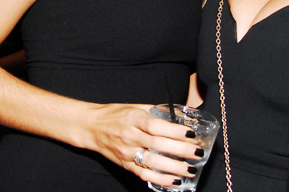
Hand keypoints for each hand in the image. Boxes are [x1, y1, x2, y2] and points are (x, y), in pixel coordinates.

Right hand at [82, 104, 202, 187]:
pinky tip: (174, 180)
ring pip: (152, 162)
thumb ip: (157, 111)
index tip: (192, 133)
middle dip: (181, 150)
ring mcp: (127, 152)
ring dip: (173, 168)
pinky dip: (160, 179)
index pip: (157, 126)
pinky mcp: (125, 165)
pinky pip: (143, 174)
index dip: (175, 131)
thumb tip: (181, 115)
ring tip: (190, 169)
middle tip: (197, 153)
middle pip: (158, 145)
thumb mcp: (136, 107)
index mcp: (134, 119)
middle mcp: (130, 136)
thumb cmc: (115, 114)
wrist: (91, 126)